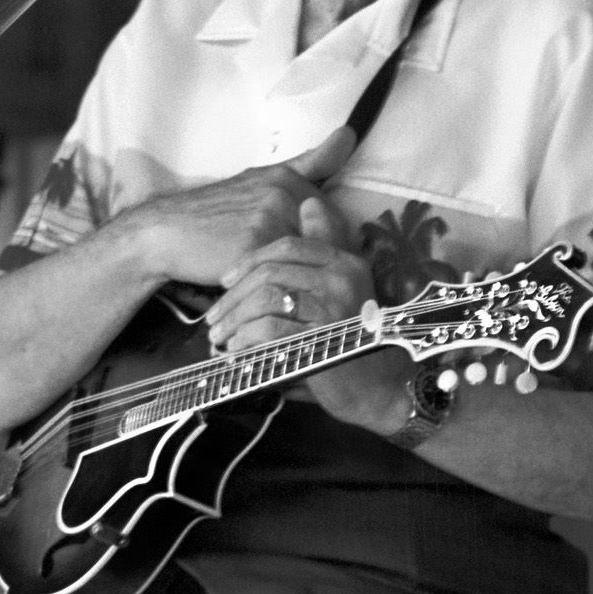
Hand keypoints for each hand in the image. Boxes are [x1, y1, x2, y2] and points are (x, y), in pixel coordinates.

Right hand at [130, 127, 355, 288]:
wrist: (167, 232)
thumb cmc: (215, 212)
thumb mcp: (262, 179)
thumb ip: (309, 163)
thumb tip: (349, 135)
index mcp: (287, 179)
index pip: (334, 219)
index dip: (334, 246)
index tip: (323, 264)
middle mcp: (282, 195)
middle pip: (327, 242)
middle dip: (324, 267)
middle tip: (313, 284)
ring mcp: (268, 222)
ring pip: (307, 261)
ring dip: (307, 281)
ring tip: (293, 294)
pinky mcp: (253, 249)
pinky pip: (282, 275)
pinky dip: (282, 289)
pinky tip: (273, 297)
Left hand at [204, 196, 410, 431]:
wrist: (378, 390)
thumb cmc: (351, 342)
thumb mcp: (341, 290)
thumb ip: (322, 251)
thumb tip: (309, 203)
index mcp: (346, 262)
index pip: (289, 246)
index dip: (250, 260)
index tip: (225, 281)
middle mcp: (343, 278)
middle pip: (271, 271)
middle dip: (234, 295)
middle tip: (214, 318)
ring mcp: (334, 308)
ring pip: (267, 298)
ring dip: (235, 318)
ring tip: (220, 337)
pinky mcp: (321, 339)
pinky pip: (270, 329)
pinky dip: (246, 339)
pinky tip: (236, 350)